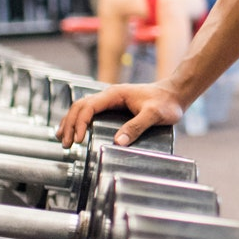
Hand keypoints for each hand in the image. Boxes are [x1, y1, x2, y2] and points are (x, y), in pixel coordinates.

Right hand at [57, 81, 186, 148]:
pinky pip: (90, 112)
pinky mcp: (114, 107)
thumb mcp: (154, 115)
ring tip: (62, 139)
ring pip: (82, 108)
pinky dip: (79, 121)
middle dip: (70, 125)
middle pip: (80, 107)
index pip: (88, 107)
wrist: (176, 94)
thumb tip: (118, 142)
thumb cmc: (167, 103)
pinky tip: (75, 131)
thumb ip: (137, 126)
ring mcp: (111, 100)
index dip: (80, 123)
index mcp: (114, 94)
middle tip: (66, 144)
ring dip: (70, 122)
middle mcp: (109, 95)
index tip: (78, 140)